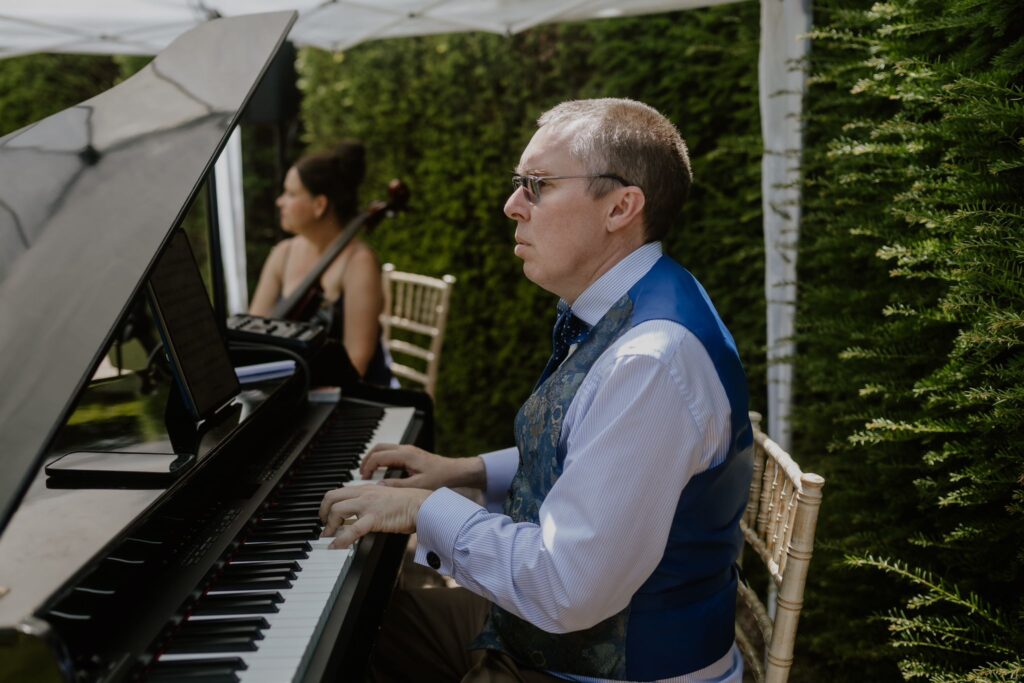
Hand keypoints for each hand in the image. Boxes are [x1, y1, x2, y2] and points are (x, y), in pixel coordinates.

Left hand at [319, 485, 430, 548]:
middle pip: (331, 497)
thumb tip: (364, 513)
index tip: (328, 517)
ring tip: (329, 536)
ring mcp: (368, 504)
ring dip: (329, 525)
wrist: (424, 505)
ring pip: (336, 510)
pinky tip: (336, 547)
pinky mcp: (374, 517)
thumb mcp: (387, 497)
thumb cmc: (411, 503)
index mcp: (367, 488)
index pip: (339, 491)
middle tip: (325, 526)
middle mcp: (364, 493)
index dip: (329, 504)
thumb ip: (373, 502)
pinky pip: (352, 529)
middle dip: (323, 513)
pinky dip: (340, 540)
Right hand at [360, 443, 484, 490]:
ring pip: (385, 448)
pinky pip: (392, 453)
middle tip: (361, 473)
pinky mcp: (412, 455)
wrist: (458, 472)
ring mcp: (409, 451)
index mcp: (405, 455)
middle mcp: (406, 449)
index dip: (367, 466)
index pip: (378, 456)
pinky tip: (383, 472)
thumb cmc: (441, 478)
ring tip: (368, 472)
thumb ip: (396, 485)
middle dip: (367, 458)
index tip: (363, 478)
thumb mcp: (417, 485)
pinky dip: (383, 460)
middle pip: (378, 447)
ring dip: (374, 458)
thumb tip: (378, 486)